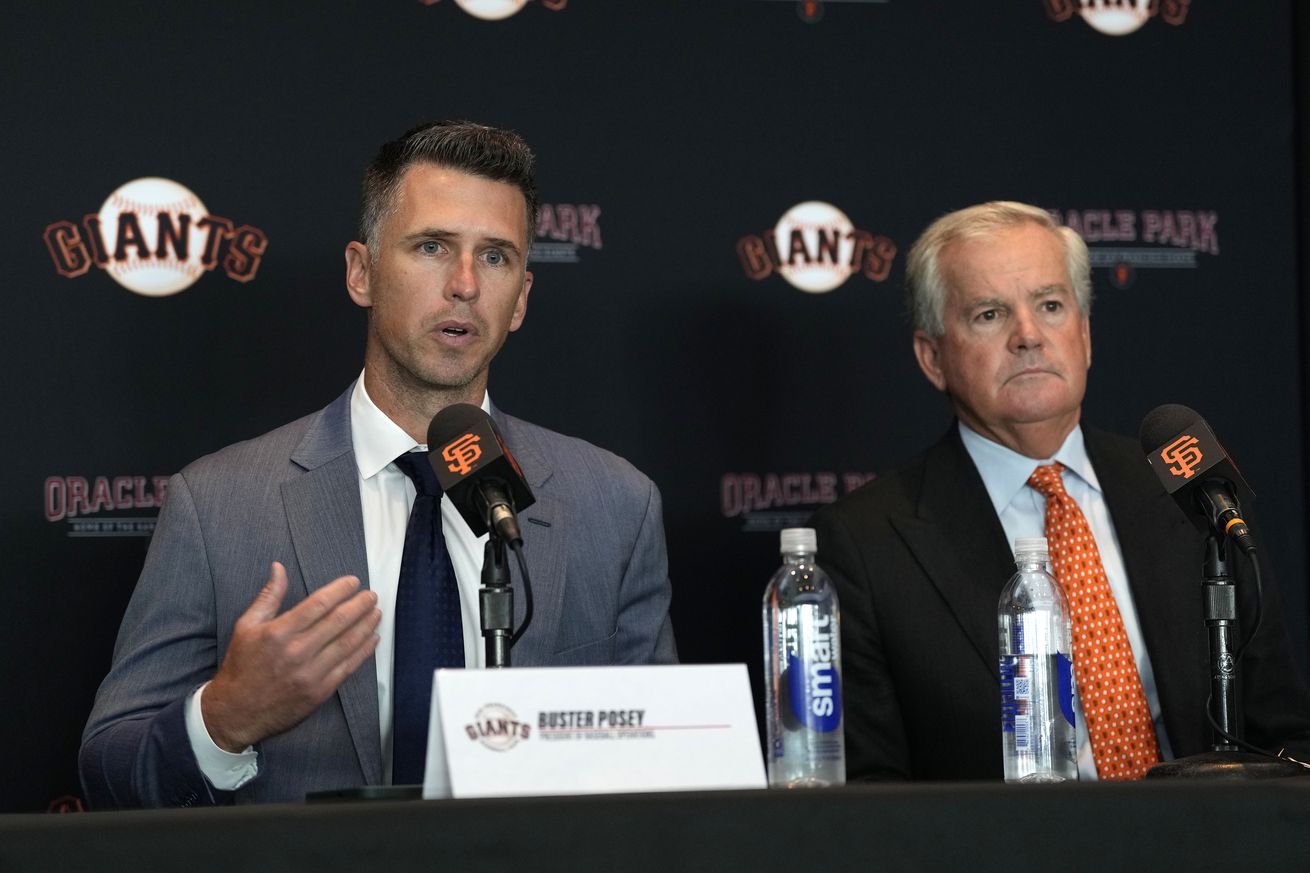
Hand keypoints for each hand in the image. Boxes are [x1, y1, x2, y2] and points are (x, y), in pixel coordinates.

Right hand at [201, 562, 380, 752]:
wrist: (236, 712)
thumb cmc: (241, 665)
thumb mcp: (246, 626)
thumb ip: (268, 596)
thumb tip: (279, 567)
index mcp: (279, 632)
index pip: (319, 604)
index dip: (340, 590)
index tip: (353, 582)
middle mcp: (297, 651)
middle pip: (338, 621)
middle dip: (359, 604)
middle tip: (371, 595)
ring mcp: (310, 673)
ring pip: (348, 643)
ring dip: (366, 625)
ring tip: (376, 612)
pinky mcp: (319, 692)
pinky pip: (348, 667)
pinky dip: (364, 651)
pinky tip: (373, 638)